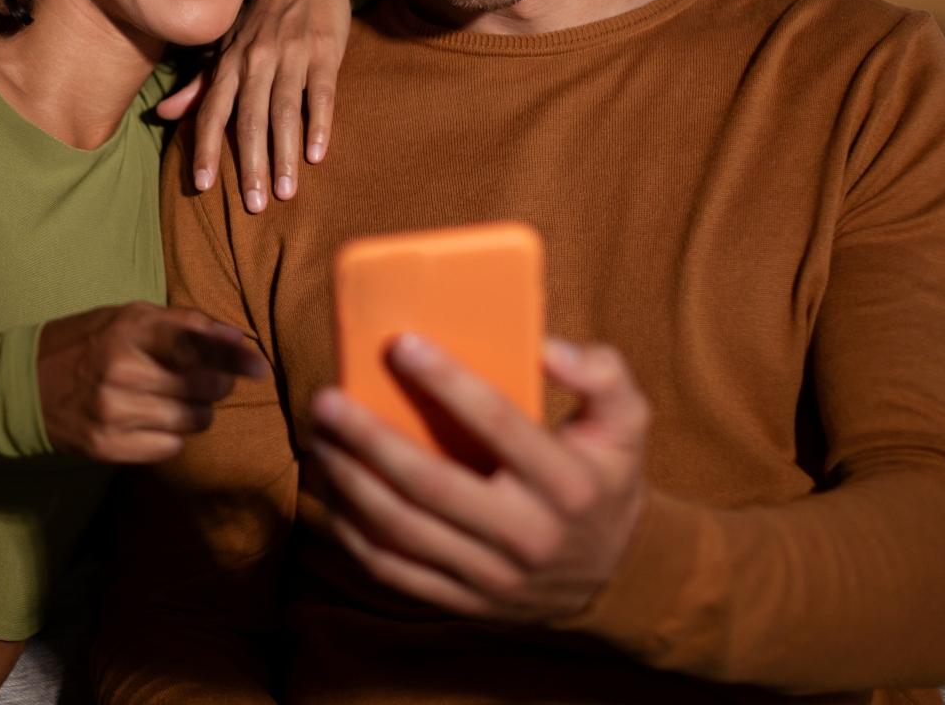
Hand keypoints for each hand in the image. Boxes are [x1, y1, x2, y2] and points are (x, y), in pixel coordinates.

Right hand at [37, 302, 269, 463]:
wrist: (25, 384)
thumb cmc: (88, 342)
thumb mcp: (130, 317)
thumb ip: (186, 324)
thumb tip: (237, 339)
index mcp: (128, 331)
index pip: (194, 345)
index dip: (232, 357)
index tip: (259, 367)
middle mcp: (121, 372)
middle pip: (203, 387)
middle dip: (215, 383)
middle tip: (204, 377)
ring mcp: (113, 413)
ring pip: (193, 421)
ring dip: (196, 410)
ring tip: (172, 398)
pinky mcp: (107, 447)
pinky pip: (170, 447)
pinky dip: (172, 435)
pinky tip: (151, 420)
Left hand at [156, 0, 350, 212]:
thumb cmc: (266, 16)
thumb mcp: (230, 45)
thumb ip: (201, 84)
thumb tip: (163, 114)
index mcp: (231, 62)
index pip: (213, 111)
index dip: (206, 148)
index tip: (202, 187)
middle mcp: (255, 59)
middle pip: (249, 119)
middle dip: (249, 164)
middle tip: (252, 205)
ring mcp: (291, 54)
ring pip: (283, 111)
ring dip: (283, 154)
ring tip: (284, 192)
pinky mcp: (324, 51)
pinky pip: (320, 93)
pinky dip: (318, 124)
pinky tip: (317, 155)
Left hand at [307, 336, 649, 622]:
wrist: (617, 576)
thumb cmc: (604, 477)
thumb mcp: (625, 422)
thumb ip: (602, 374)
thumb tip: (546, 347)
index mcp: (568, 483)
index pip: (500, 425)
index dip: (449, 383)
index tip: (401, 345)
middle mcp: (529, 534)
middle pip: (431, 484)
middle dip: (369, 439)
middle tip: (327, 400)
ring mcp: (492, 575)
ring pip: (402, 529)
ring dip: (349, 482)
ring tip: (318, 438)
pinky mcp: (465, 600)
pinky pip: (394, 568)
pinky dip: (352, 530)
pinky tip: (331, 490)